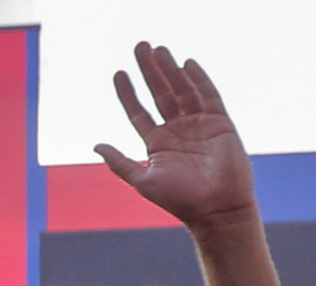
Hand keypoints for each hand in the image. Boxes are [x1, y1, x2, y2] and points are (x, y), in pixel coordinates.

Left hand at [95, 43, 256, 230]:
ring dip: (170, 70)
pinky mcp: (220, 123)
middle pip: (160, 94)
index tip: (119, 73)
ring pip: (182, 90)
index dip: (128, 92)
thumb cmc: (178, 200)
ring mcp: (199, 125)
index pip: (138, 112)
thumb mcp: (142, 180)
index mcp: (156, 144)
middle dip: (150, 71)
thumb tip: (95, 144)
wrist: (215, 208)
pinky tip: (186, 63)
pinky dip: (198, 79)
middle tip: (140, 47)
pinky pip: (208, 95)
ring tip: (158, 49)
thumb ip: (119, 162)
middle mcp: (177, 131)